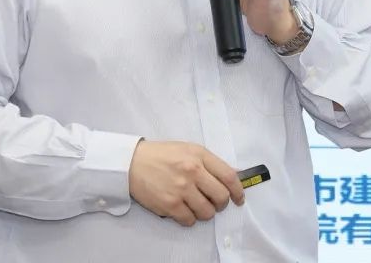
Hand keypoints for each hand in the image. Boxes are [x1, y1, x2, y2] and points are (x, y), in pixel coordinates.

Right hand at [128, 140, 244, 225]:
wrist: (132, 162)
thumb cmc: (161, 155)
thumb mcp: (188, 150)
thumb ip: (209, 162)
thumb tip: (233, 176)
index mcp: (199, 155)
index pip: (229, 176)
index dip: (238, 191)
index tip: (239, 198)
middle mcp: (192, 171)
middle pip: (221, 197)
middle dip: (221, 204)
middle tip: (214, 203)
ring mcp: (181, 189)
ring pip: (207, 212)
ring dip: (204, 212)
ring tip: (195, 205)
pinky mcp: (170, 204)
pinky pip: (189, 220)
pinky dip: (189, 218)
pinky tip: (183, 210)